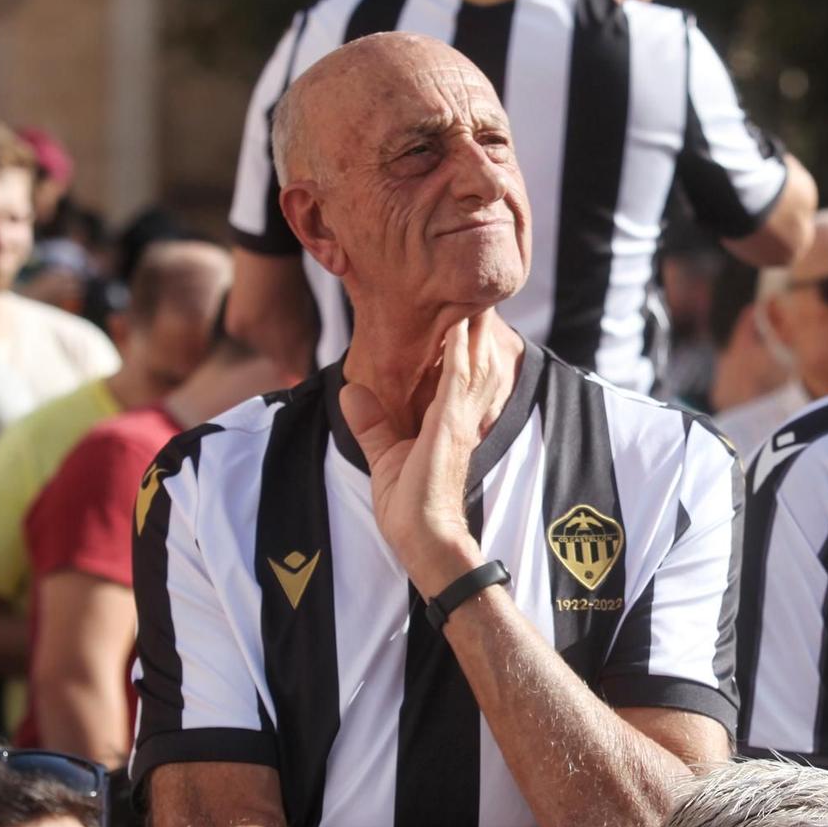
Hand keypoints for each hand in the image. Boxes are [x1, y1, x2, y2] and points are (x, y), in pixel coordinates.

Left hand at [339, 316, 510, 593]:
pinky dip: (459, 352)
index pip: (456, 374)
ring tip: (472, 292)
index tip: (456, 308)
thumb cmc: (410, 509)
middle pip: (472, 360)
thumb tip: (351, 391)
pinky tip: (460, 325)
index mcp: (447, 423)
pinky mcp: (449, 426)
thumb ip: (372, 423)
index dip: (461, 341)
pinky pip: (457, 380)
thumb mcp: (384, 456)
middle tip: (474, 287)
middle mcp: (460, 417)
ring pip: (471, 362)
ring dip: (473, 327)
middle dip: (475, 325)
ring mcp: (458, 420)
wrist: (425, 539)